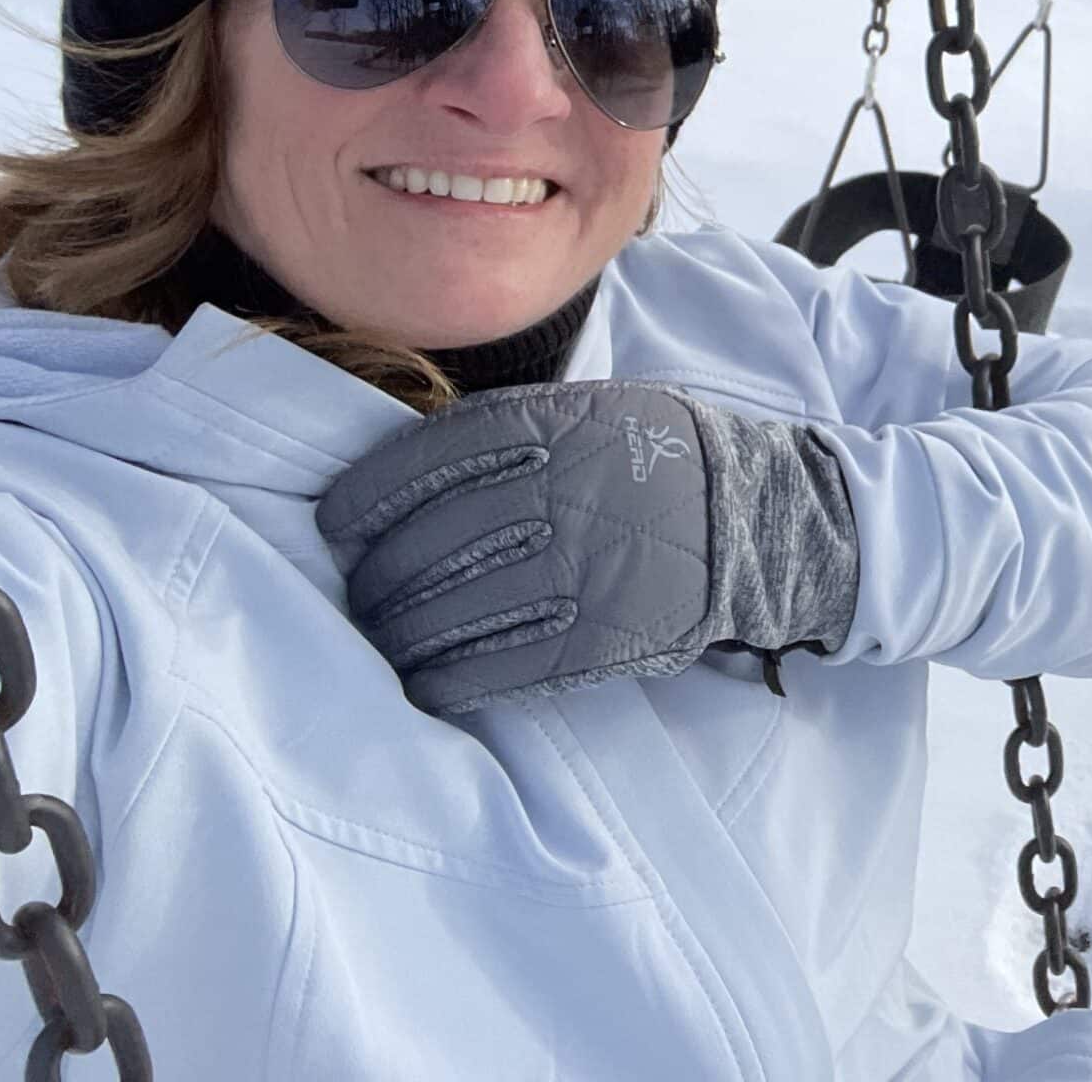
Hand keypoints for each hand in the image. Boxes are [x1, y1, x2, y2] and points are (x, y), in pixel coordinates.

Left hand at [318, 381, 859, 716]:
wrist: (756, 518)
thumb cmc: (659, 459)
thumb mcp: (595, 409)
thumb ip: (515, 428)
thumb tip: (413, 466)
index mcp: (553, 428)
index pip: (426, 463)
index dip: (367, 500)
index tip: (335, 525)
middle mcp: (558, 494)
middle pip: (429, 544)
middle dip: (376, 579)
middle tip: (357, 595)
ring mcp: (579, 568)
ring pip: (453, 610)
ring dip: (402, 633)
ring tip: (381, 639)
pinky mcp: (600, 635)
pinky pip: (501, 665)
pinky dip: (450, 678)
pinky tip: (424, 681)